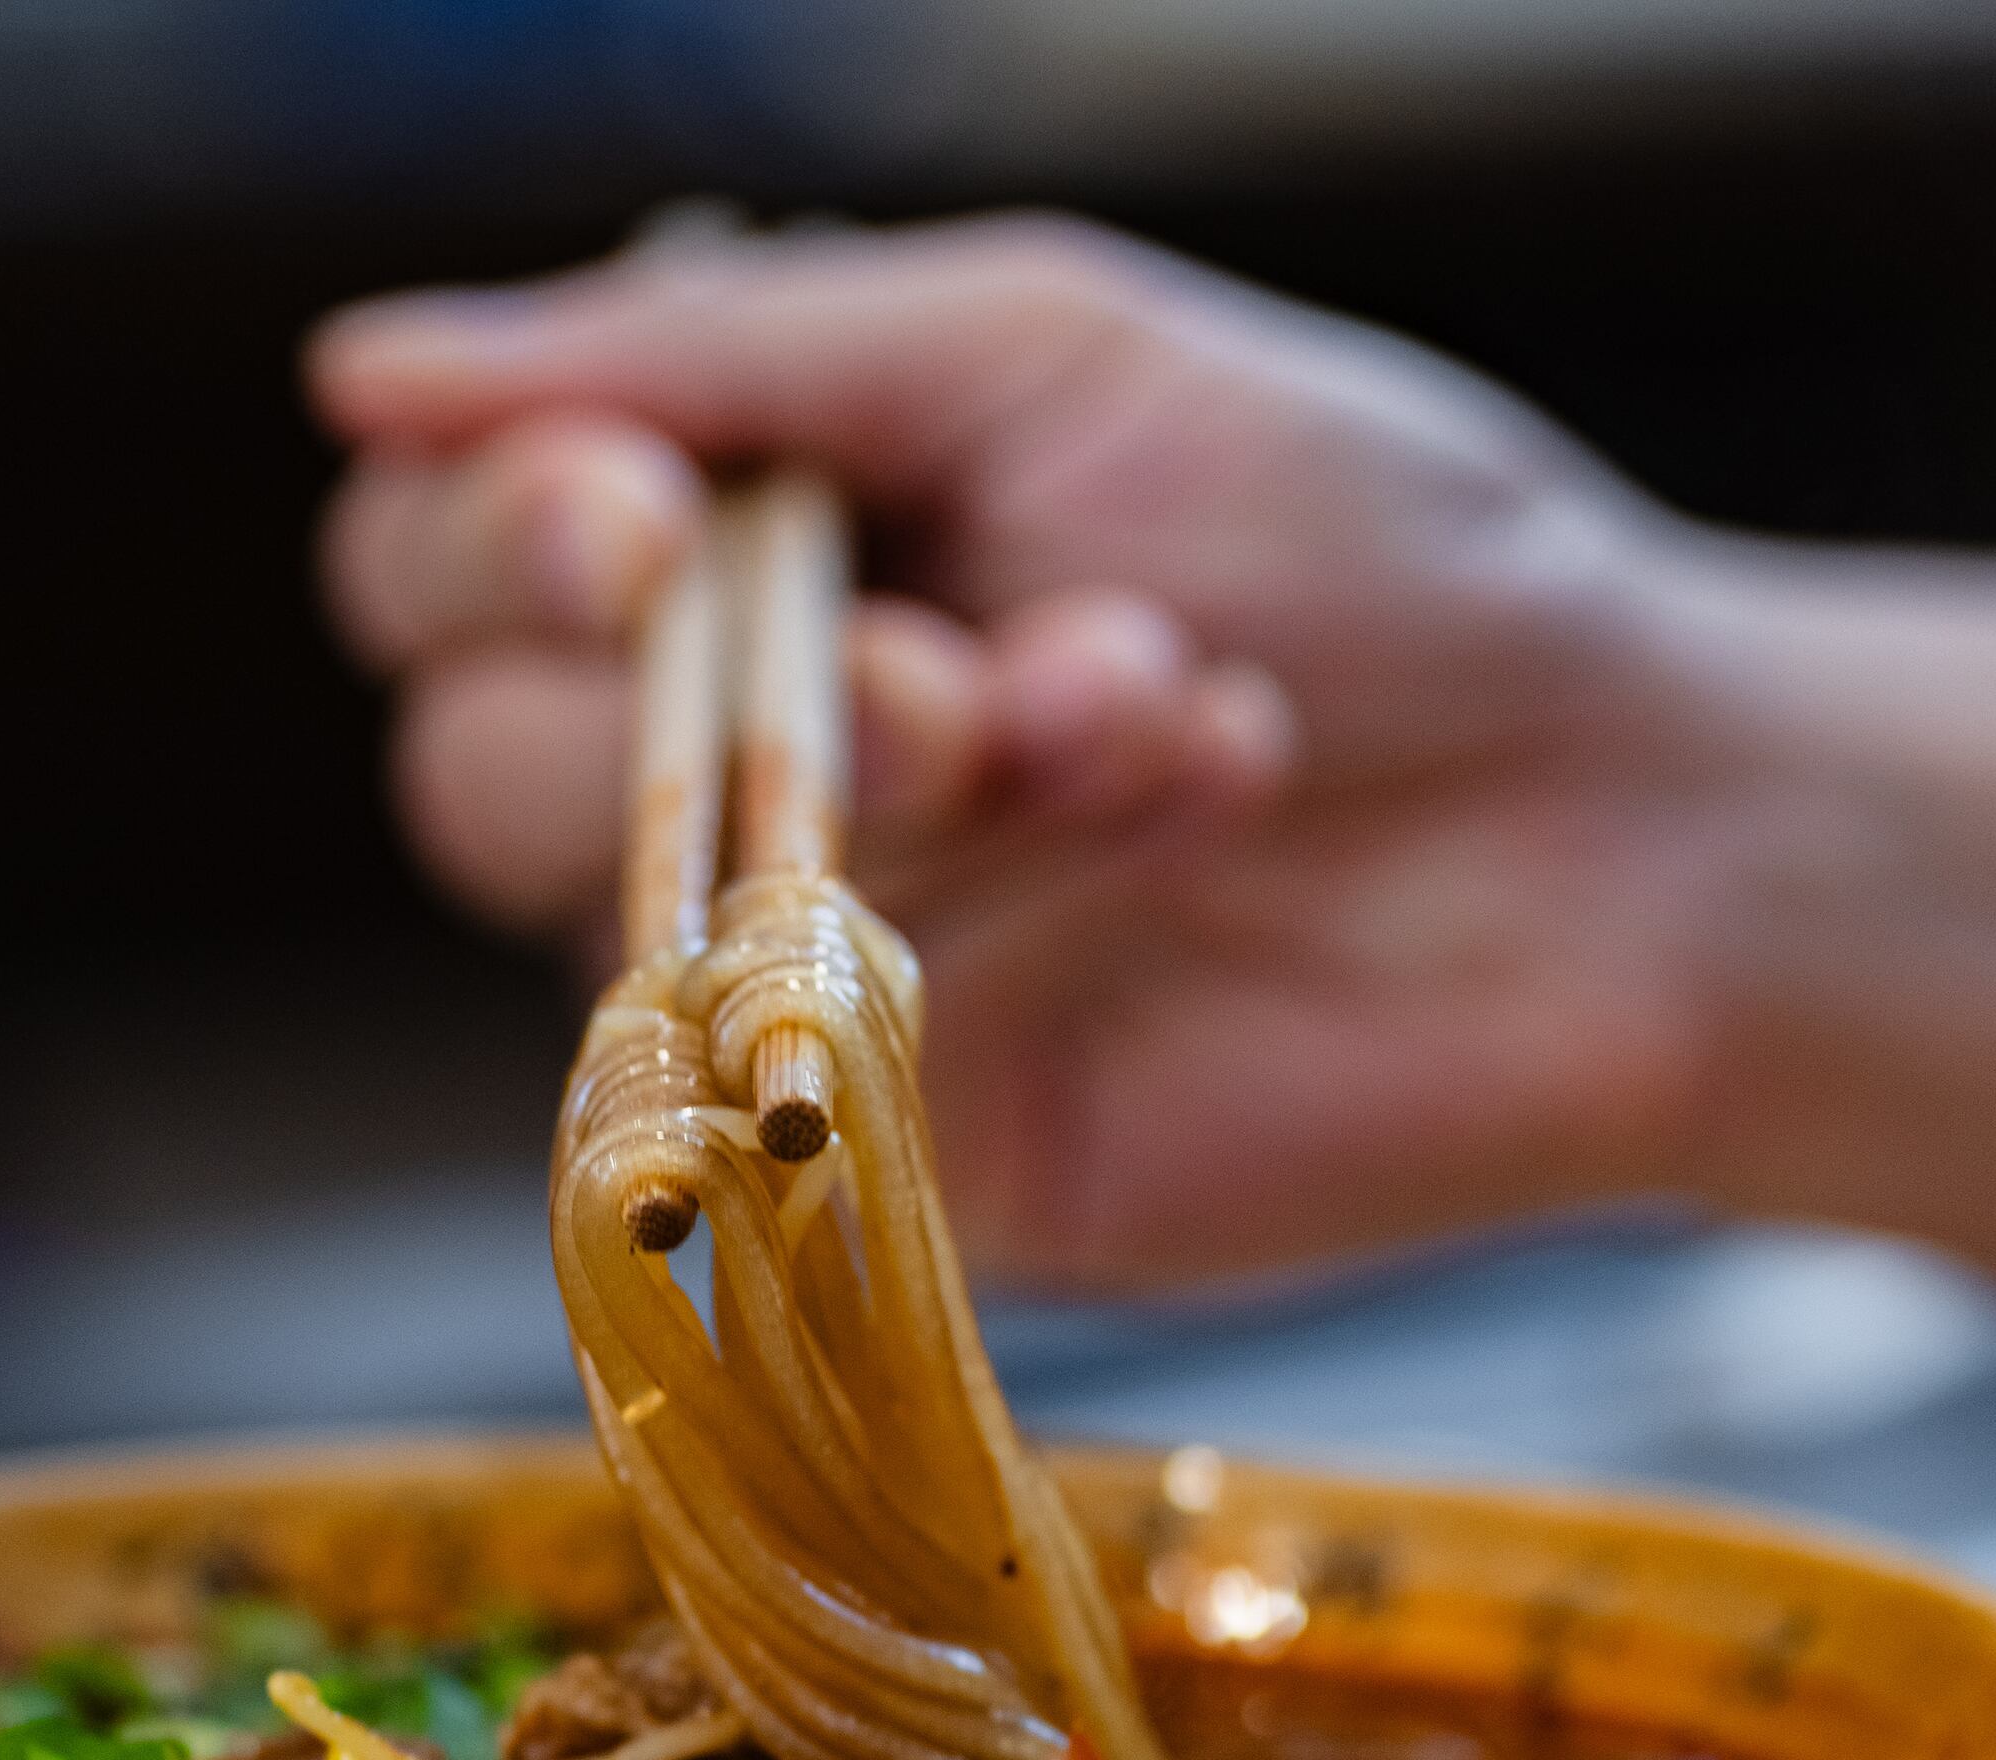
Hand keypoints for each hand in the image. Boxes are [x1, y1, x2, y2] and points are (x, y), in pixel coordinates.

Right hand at [310, 219, 1746, 1287]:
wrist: (1634, 818)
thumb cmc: (1387, 555)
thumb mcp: (1058, 353)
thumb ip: (731, 353)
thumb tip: (361, 369)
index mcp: (745, 559)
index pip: (442, 566)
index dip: (490, 542)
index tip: (638, 520)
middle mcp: (739, 779)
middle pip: (473, 766)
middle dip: (692, 697)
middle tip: (944, 668)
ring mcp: (814, 989)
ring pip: (642, 921)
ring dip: (923, 777)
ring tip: (1162, 692)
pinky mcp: (918, 1170)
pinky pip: (812, 1075)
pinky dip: (1017, 902)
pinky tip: (1203, 786)